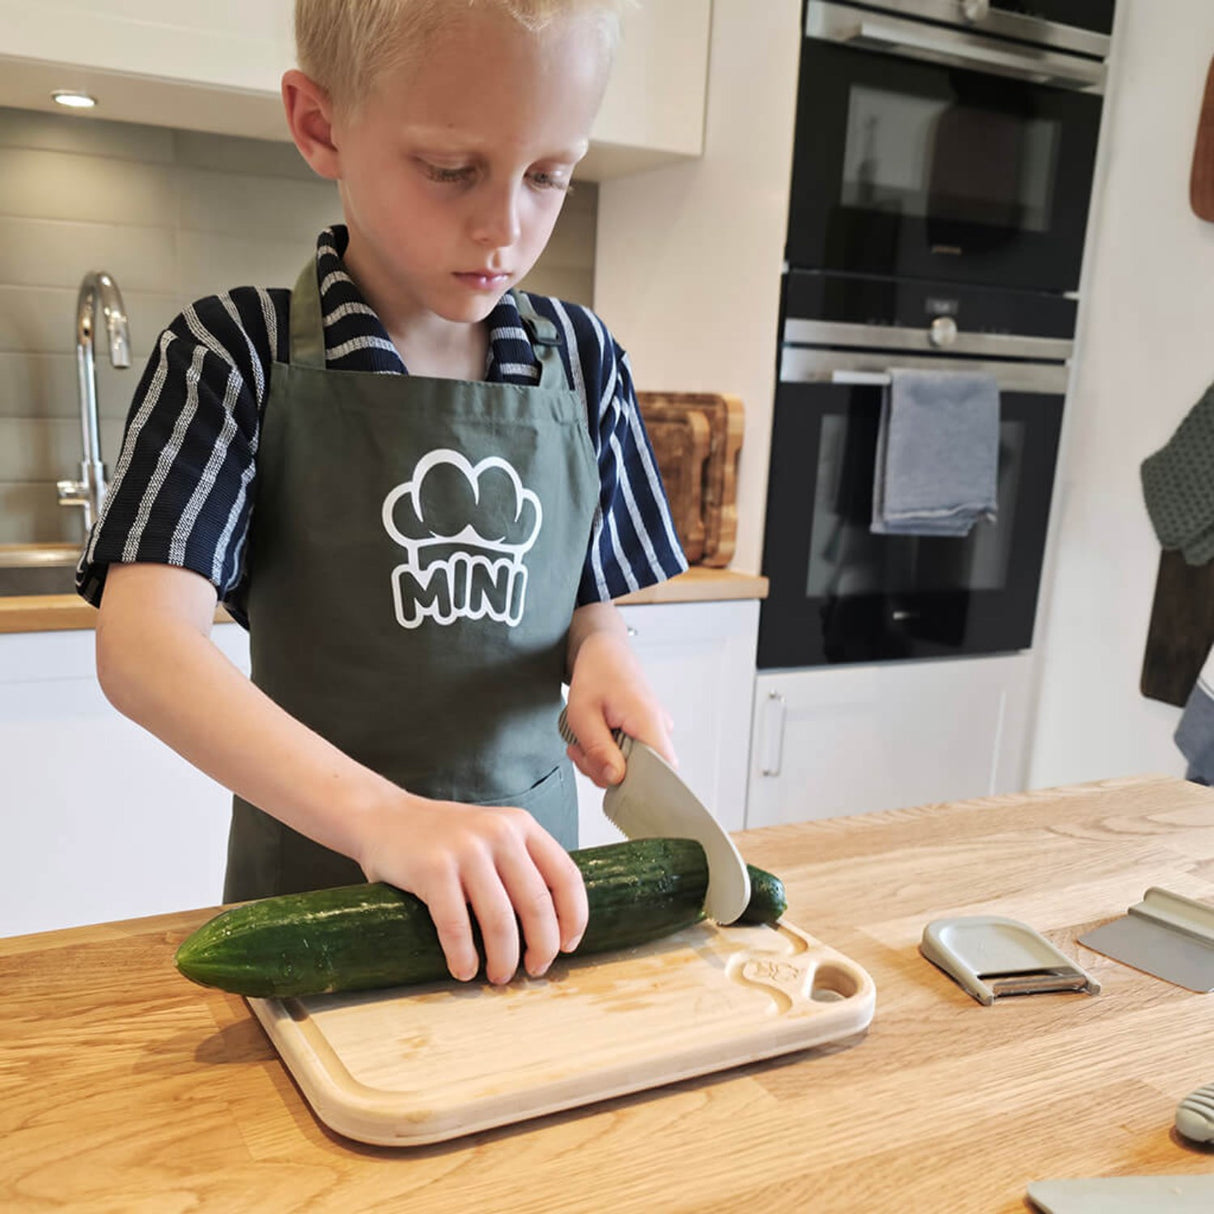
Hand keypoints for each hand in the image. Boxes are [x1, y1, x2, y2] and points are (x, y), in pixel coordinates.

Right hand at [354, 792, 587, 985]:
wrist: (383, 816)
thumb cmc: (442, 837)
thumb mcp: (492, 835)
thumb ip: (520, 864)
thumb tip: (552, 926)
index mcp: (522, 826)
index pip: (566, 876)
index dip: (573, 918)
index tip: (568, 947)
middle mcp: (499, 834)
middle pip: (537, 905)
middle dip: (541, 948)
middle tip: (534, 970)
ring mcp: (465, 850)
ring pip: (500, 921)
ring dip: (504, 959)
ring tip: (499, 976)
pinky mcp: (432, 869)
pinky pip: (456, 926)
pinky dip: (463, 957)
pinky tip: (464, 970)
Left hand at [564, 626, 676, 787]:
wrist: (605, 650)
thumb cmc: (596, 673)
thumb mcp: (584, 714)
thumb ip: (598, 750)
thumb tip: (616, 780)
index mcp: (648, 722)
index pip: (660, 774)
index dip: (633, 785)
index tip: (601, 772)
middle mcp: (660, 729)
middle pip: (640, 774)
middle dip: (605, 771)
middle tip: (580, 750)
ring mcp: (656, 731)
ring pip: (632, 767)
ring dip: (603, 762)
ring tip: (584, 740)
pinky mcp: (648, 732)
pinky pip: (631, 756)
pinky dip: (610, 754)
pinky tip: (595, 738)